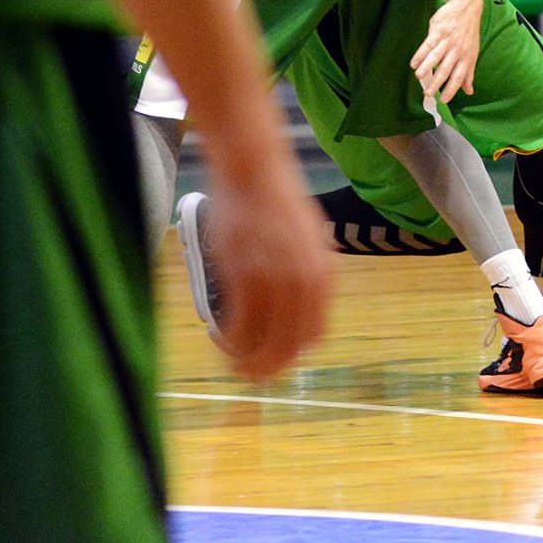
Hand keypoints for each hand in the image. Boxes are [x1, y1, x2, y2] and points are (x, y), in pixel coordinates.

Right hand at [205, 153, 332, 380]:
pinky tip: (218, 339)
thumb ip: (307, 274)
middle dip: (267, 368)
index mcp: (324, 276)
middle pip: (290, 348)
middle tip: (247, 371)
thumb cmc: (275, 203)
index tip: (274, 358)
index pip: (314, 335)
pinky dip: (228, 342)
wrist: (255, 170)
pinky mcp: (245, 276)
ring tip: (229, 356)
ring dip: (244, 360)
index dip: (292, 354)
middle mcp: (305, 283)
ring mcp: (276, 281)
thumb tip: (296, 308)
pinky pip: (239, 329)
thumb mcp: (308, 241)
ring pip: (263, 344)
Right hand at [412, 0, 481, 102]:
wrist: (466, 7)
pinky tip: (413, 62)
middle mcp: (457, 51)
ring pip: (436, 57)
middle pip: (446, 69)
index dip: (451, 89)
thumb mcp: (473, 53)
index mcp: (466, 58)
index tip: (443, 100)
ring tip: (418, 77)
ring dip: (426, 68)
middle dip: (436, 82)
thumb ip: (469, 73)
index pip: (459, 77)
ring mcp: (447, 41)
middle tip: (427, 93)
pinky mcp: (438, 31)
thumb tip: (469, 91)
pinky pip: (428, 44)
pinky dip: (420, 54)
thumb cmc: (469, 33)